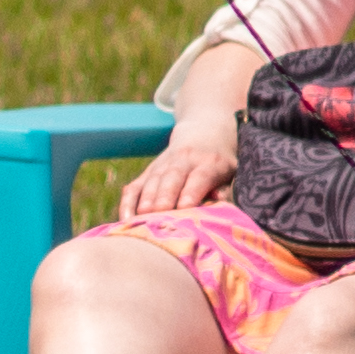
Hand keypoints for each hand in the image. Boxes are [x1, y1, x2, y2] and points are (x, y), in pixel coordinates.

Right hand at [120, 114, 241, 220]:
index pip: (198, 177)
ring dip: (144, 202)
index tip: (185, 209)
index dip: (190, 193)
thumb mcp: (229, 172)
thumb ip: (223, 190)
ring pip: (151, 183)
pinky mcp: (147, 173)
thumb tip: (216, 207)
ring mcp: (161, 166)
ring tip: (139, 220)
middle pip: (171, 178)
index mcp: (209, 162)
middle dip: (163, 197)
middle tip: (158, 215)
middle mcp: (183, 161)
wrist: (202, 133)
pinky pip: (133, 188)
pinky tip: (125, 219)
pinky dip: (127, 203)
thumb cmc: (219, 163)